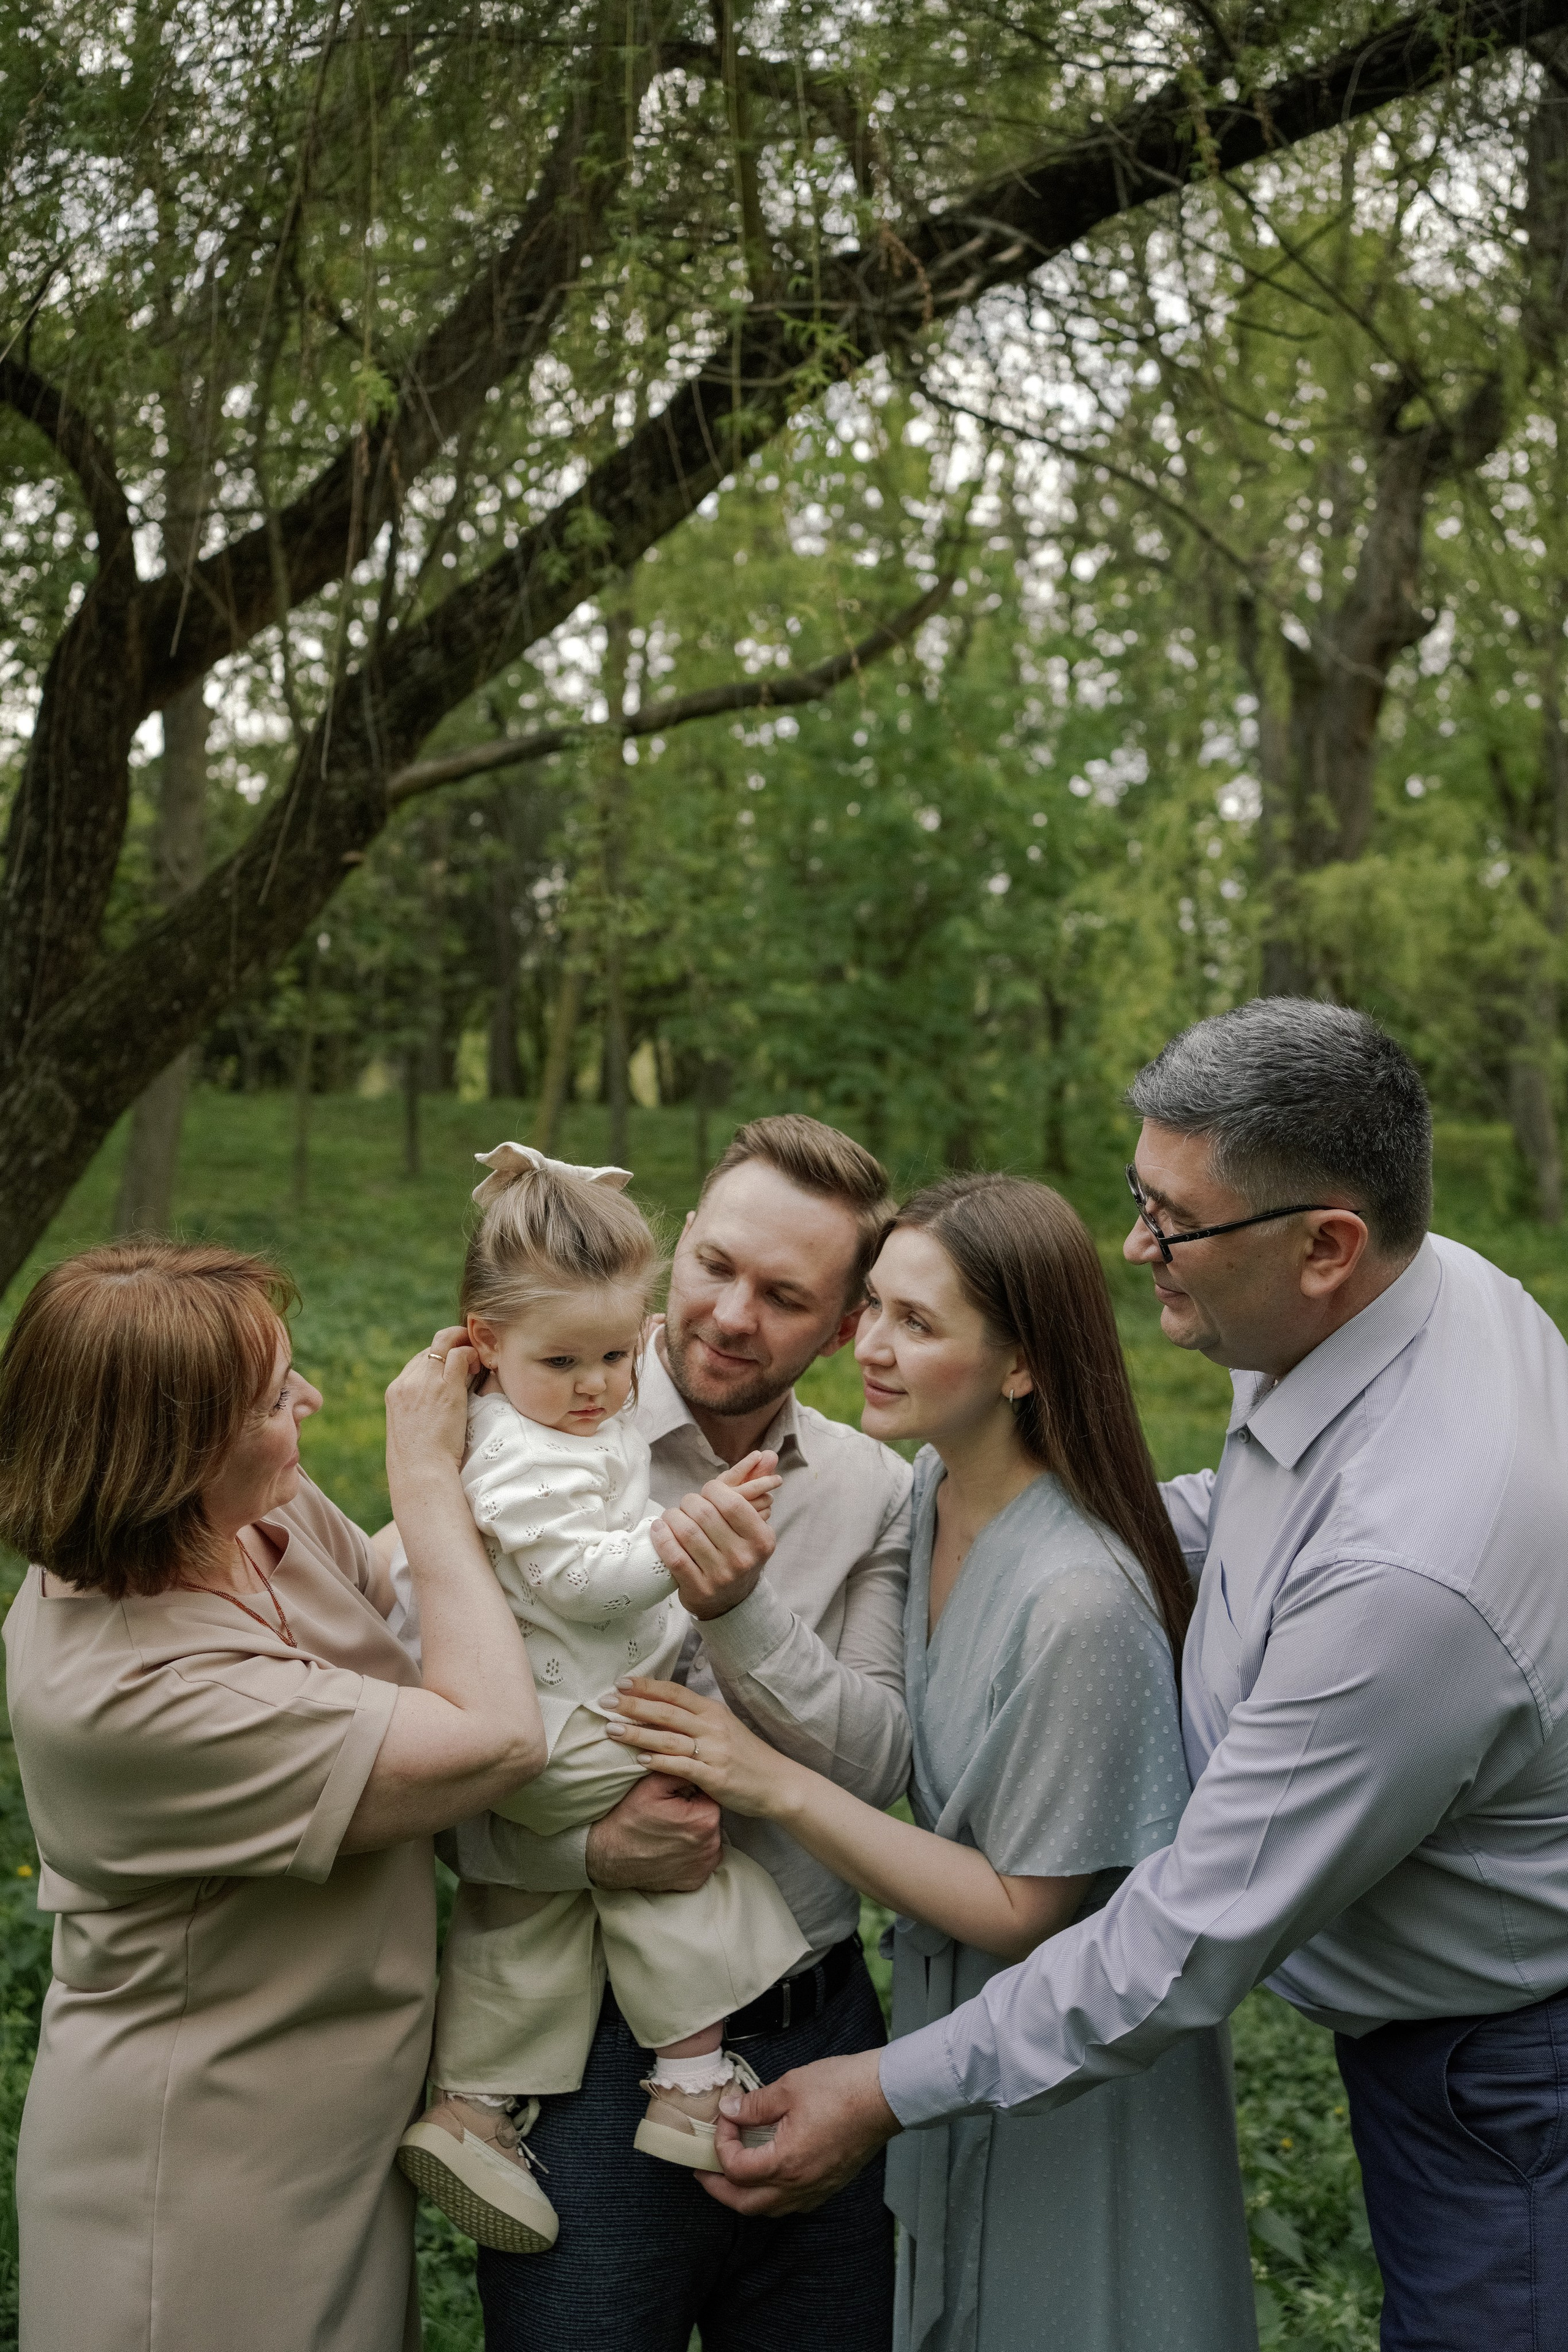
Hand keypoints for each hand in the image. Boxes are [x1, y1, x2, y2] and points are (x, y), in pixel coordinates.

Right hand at [385, 1329, 478, 1505]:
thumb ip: (420, 1412)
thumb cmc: (420, 1462)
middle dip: (452, 1346)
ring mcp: (424, 1382)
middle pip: (430, 1348)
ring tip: (478, 1359)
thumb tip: (437, 1408)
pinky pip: (459, 1355)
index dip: (439, 1359)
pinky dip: (472, 1354)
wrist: (421, 1473)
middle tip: (471, 1354)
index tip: (455, 1366)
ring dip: (463, 1345)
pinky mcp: (445, 1387)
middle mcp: (406, 1382)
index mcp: (395, 1392)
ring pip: (444, 1343)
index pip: (418, 1361)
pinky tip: (481, 1367)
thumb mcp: (411, 1431)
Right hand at [584, 1772, 721, 1891]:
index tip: (675, 1798)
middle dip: (695, 1814)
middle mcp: (712, 1845)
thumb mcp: (653, 1785)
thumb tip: (698, 1764)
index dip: (692, 1794)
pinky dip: (691, 1856)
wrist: (608, 1856)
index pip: (710, 1796)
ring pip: (707, 1840)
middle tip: (669, 1815)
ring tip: (668, 1833)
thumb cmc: (630, 1818)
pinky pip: (701, 1862)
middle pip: (710, 1819)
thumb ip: (682, 1770)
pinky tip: (671, 1850)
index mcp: (706, 1819)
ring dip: (695, 1835)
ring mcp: (704, 1866)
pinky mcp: (696, 1881)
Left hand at [605, 1679, 792, 1819]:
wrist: (777, 1783)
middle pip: (666, 1711)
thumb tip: (660, 1709)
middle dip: (633, 1705)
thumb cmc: (746, 1755)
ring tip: (612, 1730)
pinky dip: (659, 1762)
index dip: (647, 1686)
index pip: (675, 1692)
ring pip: (668, 1738)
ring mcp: (713, 1751)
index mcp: (712, 1711)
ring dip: (637, 1733)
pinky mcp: (714, 1776)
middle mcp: (712, 1727)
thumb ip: (695, 1718)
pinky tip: (640, 1760)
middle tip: (605, 1702)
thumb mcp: (723, 1728)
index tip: (621, 1682)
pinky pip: (681, 1766)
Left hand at [650, 1449, 779, 1619]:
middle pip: (704, 1513)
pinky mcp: (698, 1589)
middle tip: (687, 1506)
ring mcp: (721, 1576)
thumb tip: (768, 1453)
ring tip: (671, 1517)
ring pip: (686, 1532)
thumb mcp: (753, 1525)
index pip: (731, 1501)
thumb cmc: (739, 1552)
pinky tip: (659, 1530)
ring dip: (672, 1518)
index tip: (707, 1494)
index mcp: (761, 1539)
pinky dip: (661, 1538)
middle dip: (689, 1503)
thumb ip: (757, 1486)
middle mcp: (743, 1558)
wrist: (732, 1601)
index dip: (712, 1490)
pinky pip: (673, 1555)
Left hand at [699, 2049, 898, 2213]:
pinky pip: (792, 2204)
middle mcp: (799, 2186)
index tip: (725, 2119)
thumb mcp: (790, 2087)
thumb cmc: (841, 2088)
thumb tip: (730, 2111)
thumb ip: (755, 2105)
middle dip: (719, 2190)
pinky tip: (769, 2174)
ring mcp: (816, 2189)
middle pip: (746, 2204)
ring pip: (770, 2208)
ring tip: (732, 2175)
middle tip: (704, 2172)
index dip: (722, 2144)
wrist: (885, 2096)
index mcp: (785, 2162)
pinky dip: (771, 2195)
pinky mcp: (829, 2185)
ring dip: (745, 2196)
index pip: (736, 2169)